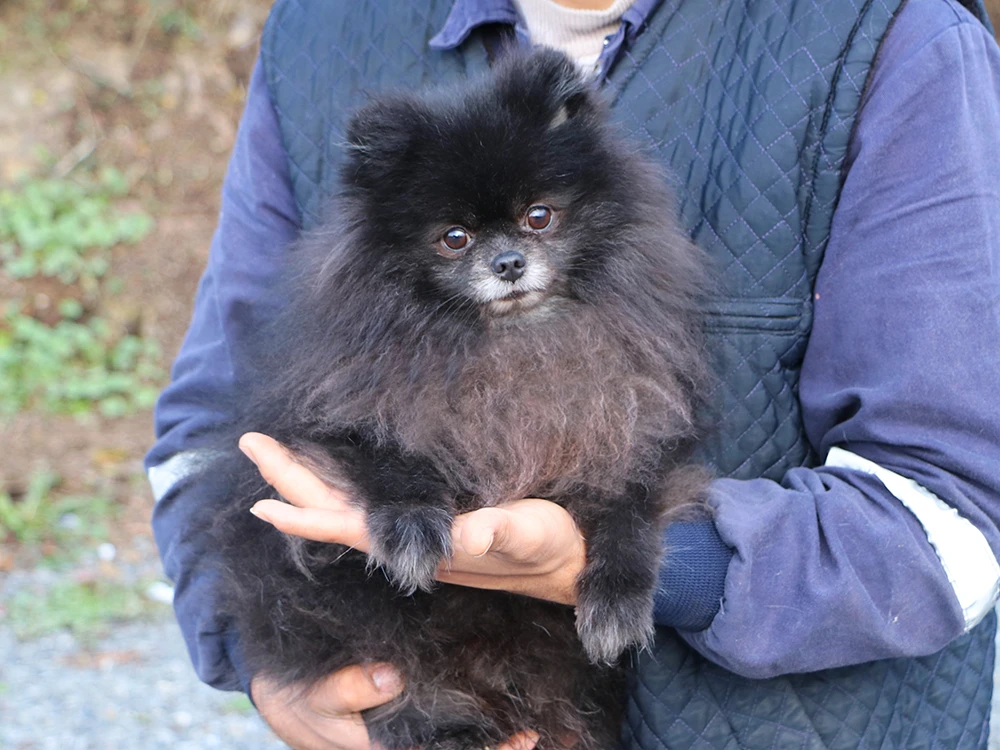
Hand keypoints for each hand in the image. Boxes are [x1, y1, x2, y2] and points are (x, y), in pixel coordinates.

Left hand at [239, 432, 586, 605]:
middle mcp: (409, 543)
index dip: (304, 517)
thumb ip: (490, 534)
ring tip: (278, 456)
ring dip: (310, 482)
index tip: (259, 500)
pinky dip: (345, 486)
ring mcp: (418, 534)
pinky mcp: (434, 522)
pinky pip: (374, 503)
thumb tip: (453, 536)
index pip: (348, 530)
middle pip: (335, 511)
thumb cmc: (551, 547)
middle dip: (291, 480)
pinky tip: (339, 473)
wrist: (572, 563)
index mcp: (421, 547)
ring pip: (350, 507)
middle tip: (252, 442)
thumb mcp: (525, 535)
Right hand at [253, 664, 538, 749]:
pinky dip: (472, 725)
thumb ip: (346, 689)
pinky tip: (500, 705)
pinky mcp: (404, 723)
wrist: (283, 699)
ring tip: (533, 725)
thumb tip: (390, 678)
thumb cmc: (298, 700)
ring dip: (489, 741)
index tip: (524, 738)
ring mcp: (406, 740)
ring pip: (456, 746)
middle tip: (539, 732)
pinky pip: (445, 730)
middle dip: (498, 749)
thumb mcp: (315, 696)